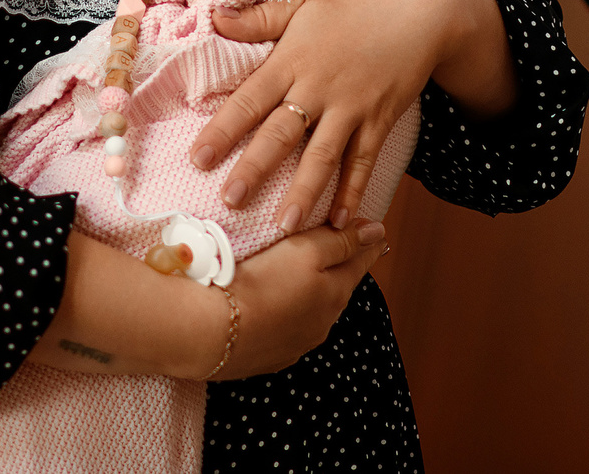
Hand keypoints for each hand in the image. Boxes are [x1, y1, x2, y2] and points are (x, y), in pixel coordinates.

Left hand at [194, 0, 509, 234]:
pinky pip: (363, 161)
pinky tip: (340, 221)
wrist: (421, 7)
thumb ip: (259, 19)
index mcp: (292, 60)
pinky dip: (352, 191)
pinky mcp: (379, 119)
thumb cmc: (357, 1)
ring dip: (303, 192)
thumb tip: (215, 17)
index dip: (222, 129)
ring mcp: (351, 107)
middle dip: (254, 169)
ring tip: (285, 226)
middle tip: (230, 202)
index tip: (197, 159)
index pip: (249, 99)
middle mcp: (318, 88)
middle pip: (280, 134)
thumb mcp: (303, 3)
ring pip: (322, 156)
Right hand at [210, 220, 386, 380]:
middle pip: (338, 289)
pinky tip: (278, 310)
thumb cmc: (260, 283)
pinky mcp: (267, 356)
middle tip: (349, 252)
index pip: (359, 263)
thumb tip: (378, 232)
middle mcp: (321, 324)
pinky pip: (287, 331)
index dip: (367, 245)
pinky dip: (288, 316)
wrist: (210, 332)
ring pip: (313, 313)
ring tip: (312, 280)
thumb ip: (341, 241)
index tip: (377, 233)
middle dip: (344, 270)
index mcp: (334, 294)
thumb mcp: (306, 251)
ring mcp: (294, 344)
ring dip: (315, 296)